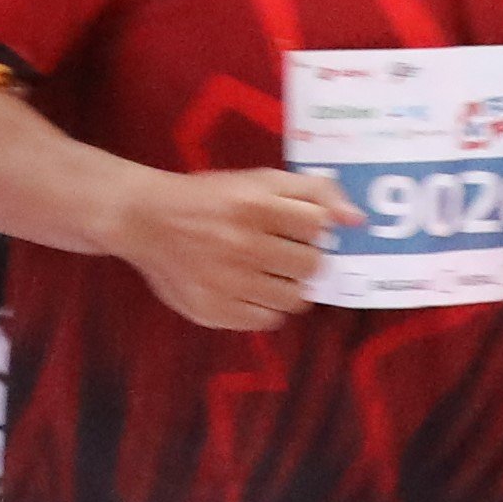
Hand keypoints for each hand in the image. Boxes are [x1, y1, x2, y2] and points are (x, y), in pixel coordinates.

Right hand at [122, 163, 345, 330]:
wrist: (144, 219)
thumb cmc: (209, 198)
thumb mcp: (259, 180)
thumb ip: (313, 191)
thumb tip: (358, 220)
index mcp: (255, 205)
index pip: (318, 227)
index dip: (310, 228)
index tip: (292, 227)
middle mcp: (242, 245)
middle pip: (311, 266)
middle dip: (302, 259)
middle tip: (279, 252)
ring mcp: (227, 282)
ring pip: (293, 299)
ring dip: (287, 287)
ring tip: (264, 272)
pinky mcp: (213, 310)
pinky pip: (266, 321)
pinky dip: (264, 308)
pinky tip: (247, 289)